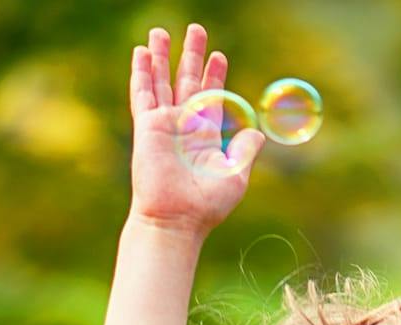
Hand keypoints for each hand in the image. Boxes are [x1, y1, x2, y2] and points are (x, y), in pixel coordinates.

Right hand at [127, 24, 263, 238]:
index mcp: (206, 135)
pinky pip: (143, 94)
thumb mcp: (235, 175)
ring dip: (161, 56)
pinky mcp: (148, 126)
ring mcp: (164, 124)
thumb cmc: (207, 204)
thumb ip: (245, 150)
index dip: (216, 75)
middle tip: (196, 29)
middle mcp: (184, 125)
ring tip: (160, 31)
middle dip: (192, 55)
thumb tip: (260, 133)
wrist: (178, 218)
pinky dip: (142, 72)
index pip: (212, 96)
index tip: (220, 55)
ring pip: (162, 81)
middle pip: (188, 81)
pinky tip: (141, 53)